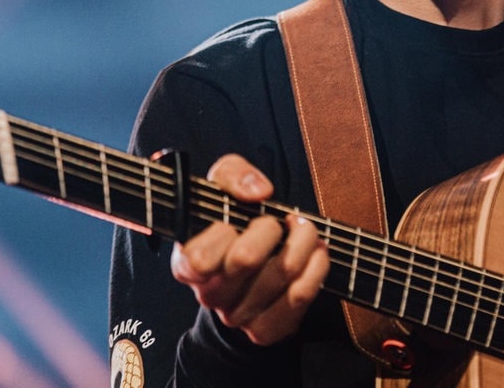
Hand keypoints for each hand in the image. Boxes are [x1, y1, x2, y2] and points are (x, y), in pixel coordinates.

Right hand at [170, 154, 329, 345]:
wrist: (248, 266)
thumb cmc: (231, 222)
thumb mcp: (222, 187)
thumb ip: (232, 174)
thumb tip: (258, 192)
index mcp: (187, 265)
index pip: (199, 257)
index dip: (224, 232)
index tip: (237, 220)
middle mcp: (209, 295)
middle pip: (247, 259)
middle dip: (272, 228)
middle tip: (281, 221)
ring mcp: (237, 316)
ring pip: (282, 274)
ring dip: (304, 242)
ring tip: (305, 231)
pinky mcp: (266, 329)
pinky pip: (300, 296)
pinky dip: (317, 268)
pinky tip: (316, 254)